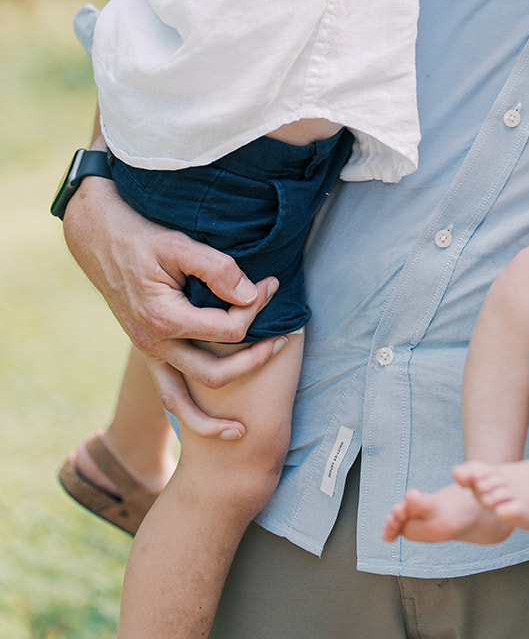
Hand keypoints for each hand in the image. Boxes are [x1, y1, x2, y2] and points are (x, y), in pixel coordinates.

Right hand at [64, 175, 280, 435]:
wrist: (102, 242)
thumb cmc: (143, 239)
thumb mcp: (180, 245)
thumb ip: (217, 269)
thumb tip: (250, 294)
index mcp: (163, 319)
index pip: (227, 330)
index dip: (257, 309)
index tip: (272, 287)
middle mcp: (153, 345)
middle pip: (214, 374)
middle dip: (254, 362)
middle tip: (284, 341)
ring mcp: (149, 354)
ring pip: (183, 403)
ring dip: (214, 419)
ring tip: (244, 430)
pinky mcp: (148, 354)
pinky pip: (168, 396)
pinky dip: (189, 415)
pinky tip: (213, 421)